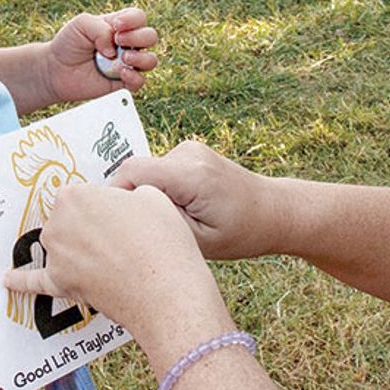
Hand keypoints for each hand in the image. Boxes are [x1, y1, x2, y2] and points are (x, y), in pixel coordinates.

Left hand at [4, 184, 223, 342]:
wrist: (163, 290)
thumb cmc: (160, 239)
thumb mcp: (151, 196)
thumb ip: (129, 192)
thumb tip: (125, 203)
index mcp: (75, 195)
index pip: (78, 195)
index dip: (99, 206)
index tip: (115, 215)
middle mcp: (57, 223)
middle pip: (66, 219)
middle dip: (86, 227)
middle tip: (118, 238)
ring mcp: (56, 256)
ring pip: (59, 246)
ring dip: (72, 250)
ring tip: (106, 258)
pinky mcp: (61, 285)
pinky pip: (34, 282)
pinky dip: (20, 281)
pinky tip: (7, 280)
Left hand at [45, 8, 157, 102]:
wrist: (55, 69)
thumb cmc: (68, 44)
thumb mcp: (81, 24)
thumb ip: (100, 29)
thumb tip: (115, 48)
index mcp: (119, 26)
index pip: (139, 17)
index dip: (133, 20)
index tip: (116, 25)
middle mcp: (126, 44)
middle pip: (151, 36)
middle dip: (137, 37)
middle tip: (118, 40)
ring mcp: (126, 63)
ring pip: (151, 60)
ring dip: (141, 58)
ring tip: (122, 58)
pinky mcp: (122, 82)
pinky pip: (140, 81)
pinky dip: (135, 77)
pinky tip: (121, 73)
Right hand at [111, 141, 280, 259]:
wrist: (272, 211)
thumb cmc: (241, 233)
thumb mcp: (198, 241)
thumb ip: (160, 223)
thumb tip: (124, 214)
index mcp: (191, 174)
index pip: (131, 172)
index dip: (116, 197)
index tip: (117, 226)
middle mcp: (188, 153)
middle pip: (136, 172)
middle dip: (135, 201)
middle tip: (149, 230)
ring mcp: (190, 149)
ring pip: (146, 172)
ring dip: (149, 196)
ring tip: (173, 220)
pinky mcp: (190, 152)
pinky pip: (159, 170)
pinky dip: (160, 189)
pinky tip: (181, 208)